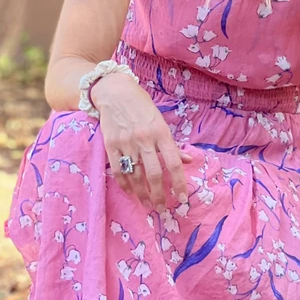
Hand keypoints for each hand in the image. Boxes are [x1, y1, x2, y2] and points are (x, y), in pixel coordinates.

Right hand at [93, 71, 192, 211]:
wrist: (115, 92)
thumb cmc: (142, 107)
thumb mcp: (161, 122)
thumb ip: (172, 144)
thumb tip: (188, 161)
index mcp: (161, 133)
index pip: (174, 163)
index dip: (179, 183)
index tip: (181, 198)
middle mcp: (145, 139)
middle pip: (154, 174)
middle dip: (159, 195)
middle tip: (162, 207)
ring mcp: (127, 142)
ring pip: (135, 175)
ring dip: (142, 194)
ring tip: (147, 204)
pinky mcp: (110, 144)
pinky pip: (118, 170)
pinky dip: (125, 184)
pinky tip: (130, 192)